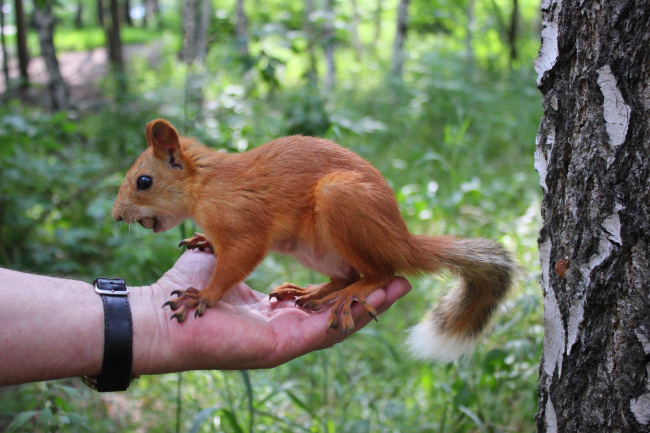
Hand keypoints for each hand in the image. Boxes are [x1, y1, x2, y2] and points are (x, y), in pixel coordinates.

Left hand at [133, 249, 410, 373]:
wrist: (159, 317)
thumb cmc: (182, 289)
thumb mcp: (226, 259)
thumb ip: (244, 246)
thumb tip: (250, 219)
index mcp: (275, 311)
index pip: (321, 299)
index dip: (348, 283)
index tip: (370, 260)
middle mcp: (286, 326)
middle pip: (338, 311)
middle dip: (370, 294)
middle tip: (400, 275)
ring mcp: (287, 339)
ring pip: (341, 322)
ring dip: (372, 304)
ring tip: (401, 284)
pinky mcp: (284, 346)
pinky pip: (327, 330)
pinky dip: (355, 315)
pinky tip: (377, 299)